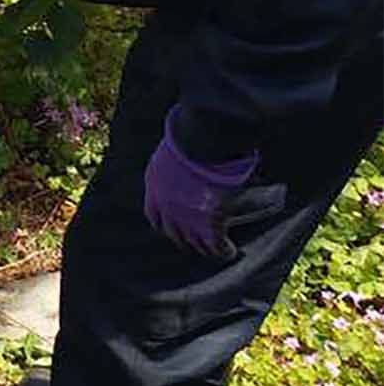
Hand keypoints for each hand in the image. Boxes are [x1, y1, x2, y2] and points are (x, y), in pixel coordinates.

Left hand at [143, 107, 256, 258]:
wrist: (202, 140)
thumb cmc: (190, 134)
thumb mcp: (170, 148)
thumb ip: (174, 162)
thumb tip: (183, 157)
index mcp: (155, 187)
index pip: (155, 217)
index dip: (167, 225)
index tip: (177, 229)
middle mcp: (166, 206)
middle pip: (175, 235)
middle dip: (188, 240)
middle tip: (200, 243)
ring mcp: (187, 216)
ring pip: (196, 243)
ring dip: (207, 248)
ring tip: (217, 250)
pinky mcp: (210, 221)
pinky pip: (216, 246)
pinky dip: (224, 251)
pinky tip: (231, 251)